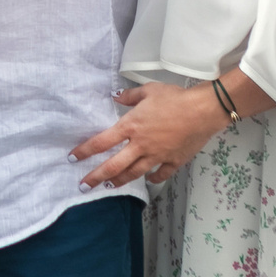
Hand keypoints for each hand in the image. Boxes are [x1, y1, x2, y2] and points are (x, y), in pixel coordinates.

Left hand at [71, 83, 226, 188]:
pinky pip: (160, 174)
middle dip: (96, 177)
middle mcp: (140, 145)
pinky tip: (149, 179)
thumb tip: (115, 96)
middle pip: (113, 165)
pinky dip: (153, 178)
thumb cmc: (174, 98)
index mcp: (131, 126)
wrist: (203, 111)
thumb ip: (130, 96)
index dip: (85, 151)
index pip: (102, 141)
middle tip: (83, 186)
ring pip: (134, 173)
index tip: (73, 158)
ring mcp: (157, 156)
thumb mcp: (149, 91)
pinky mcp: (173, 161)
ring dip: (119, 181)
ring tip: (109, 186)